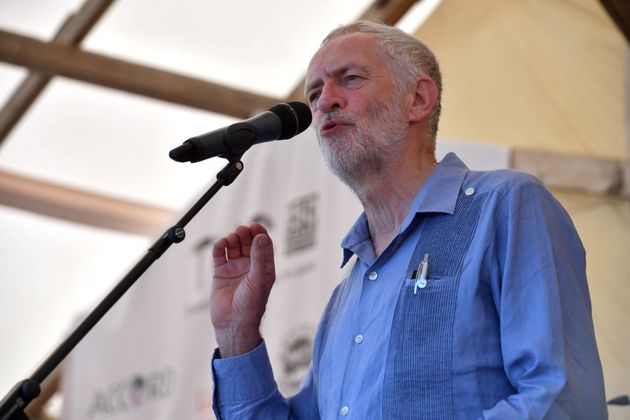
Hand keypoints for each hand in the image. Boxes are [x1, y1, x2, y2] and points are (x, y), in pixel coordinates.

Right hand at [210, 223, 275, 356]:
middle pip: (248, 243)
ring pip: (234, 246)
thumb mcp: (258, 279)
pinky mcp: (221, 273)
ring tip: (232, 237)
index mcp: (263, 268)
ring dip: (233, 239)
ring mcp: (235, 268)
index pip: (263, 245)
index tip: (255, 225)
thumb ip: (259, 257)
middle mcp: (250, 266)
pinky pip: (220, 255)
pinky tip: (221, 243)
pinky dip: (220, 246)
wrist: (233, 324)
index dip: (260, 233)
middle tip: (241, 230)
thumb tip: (261, 237)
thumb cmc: (251, 305)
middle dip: (245, 234)